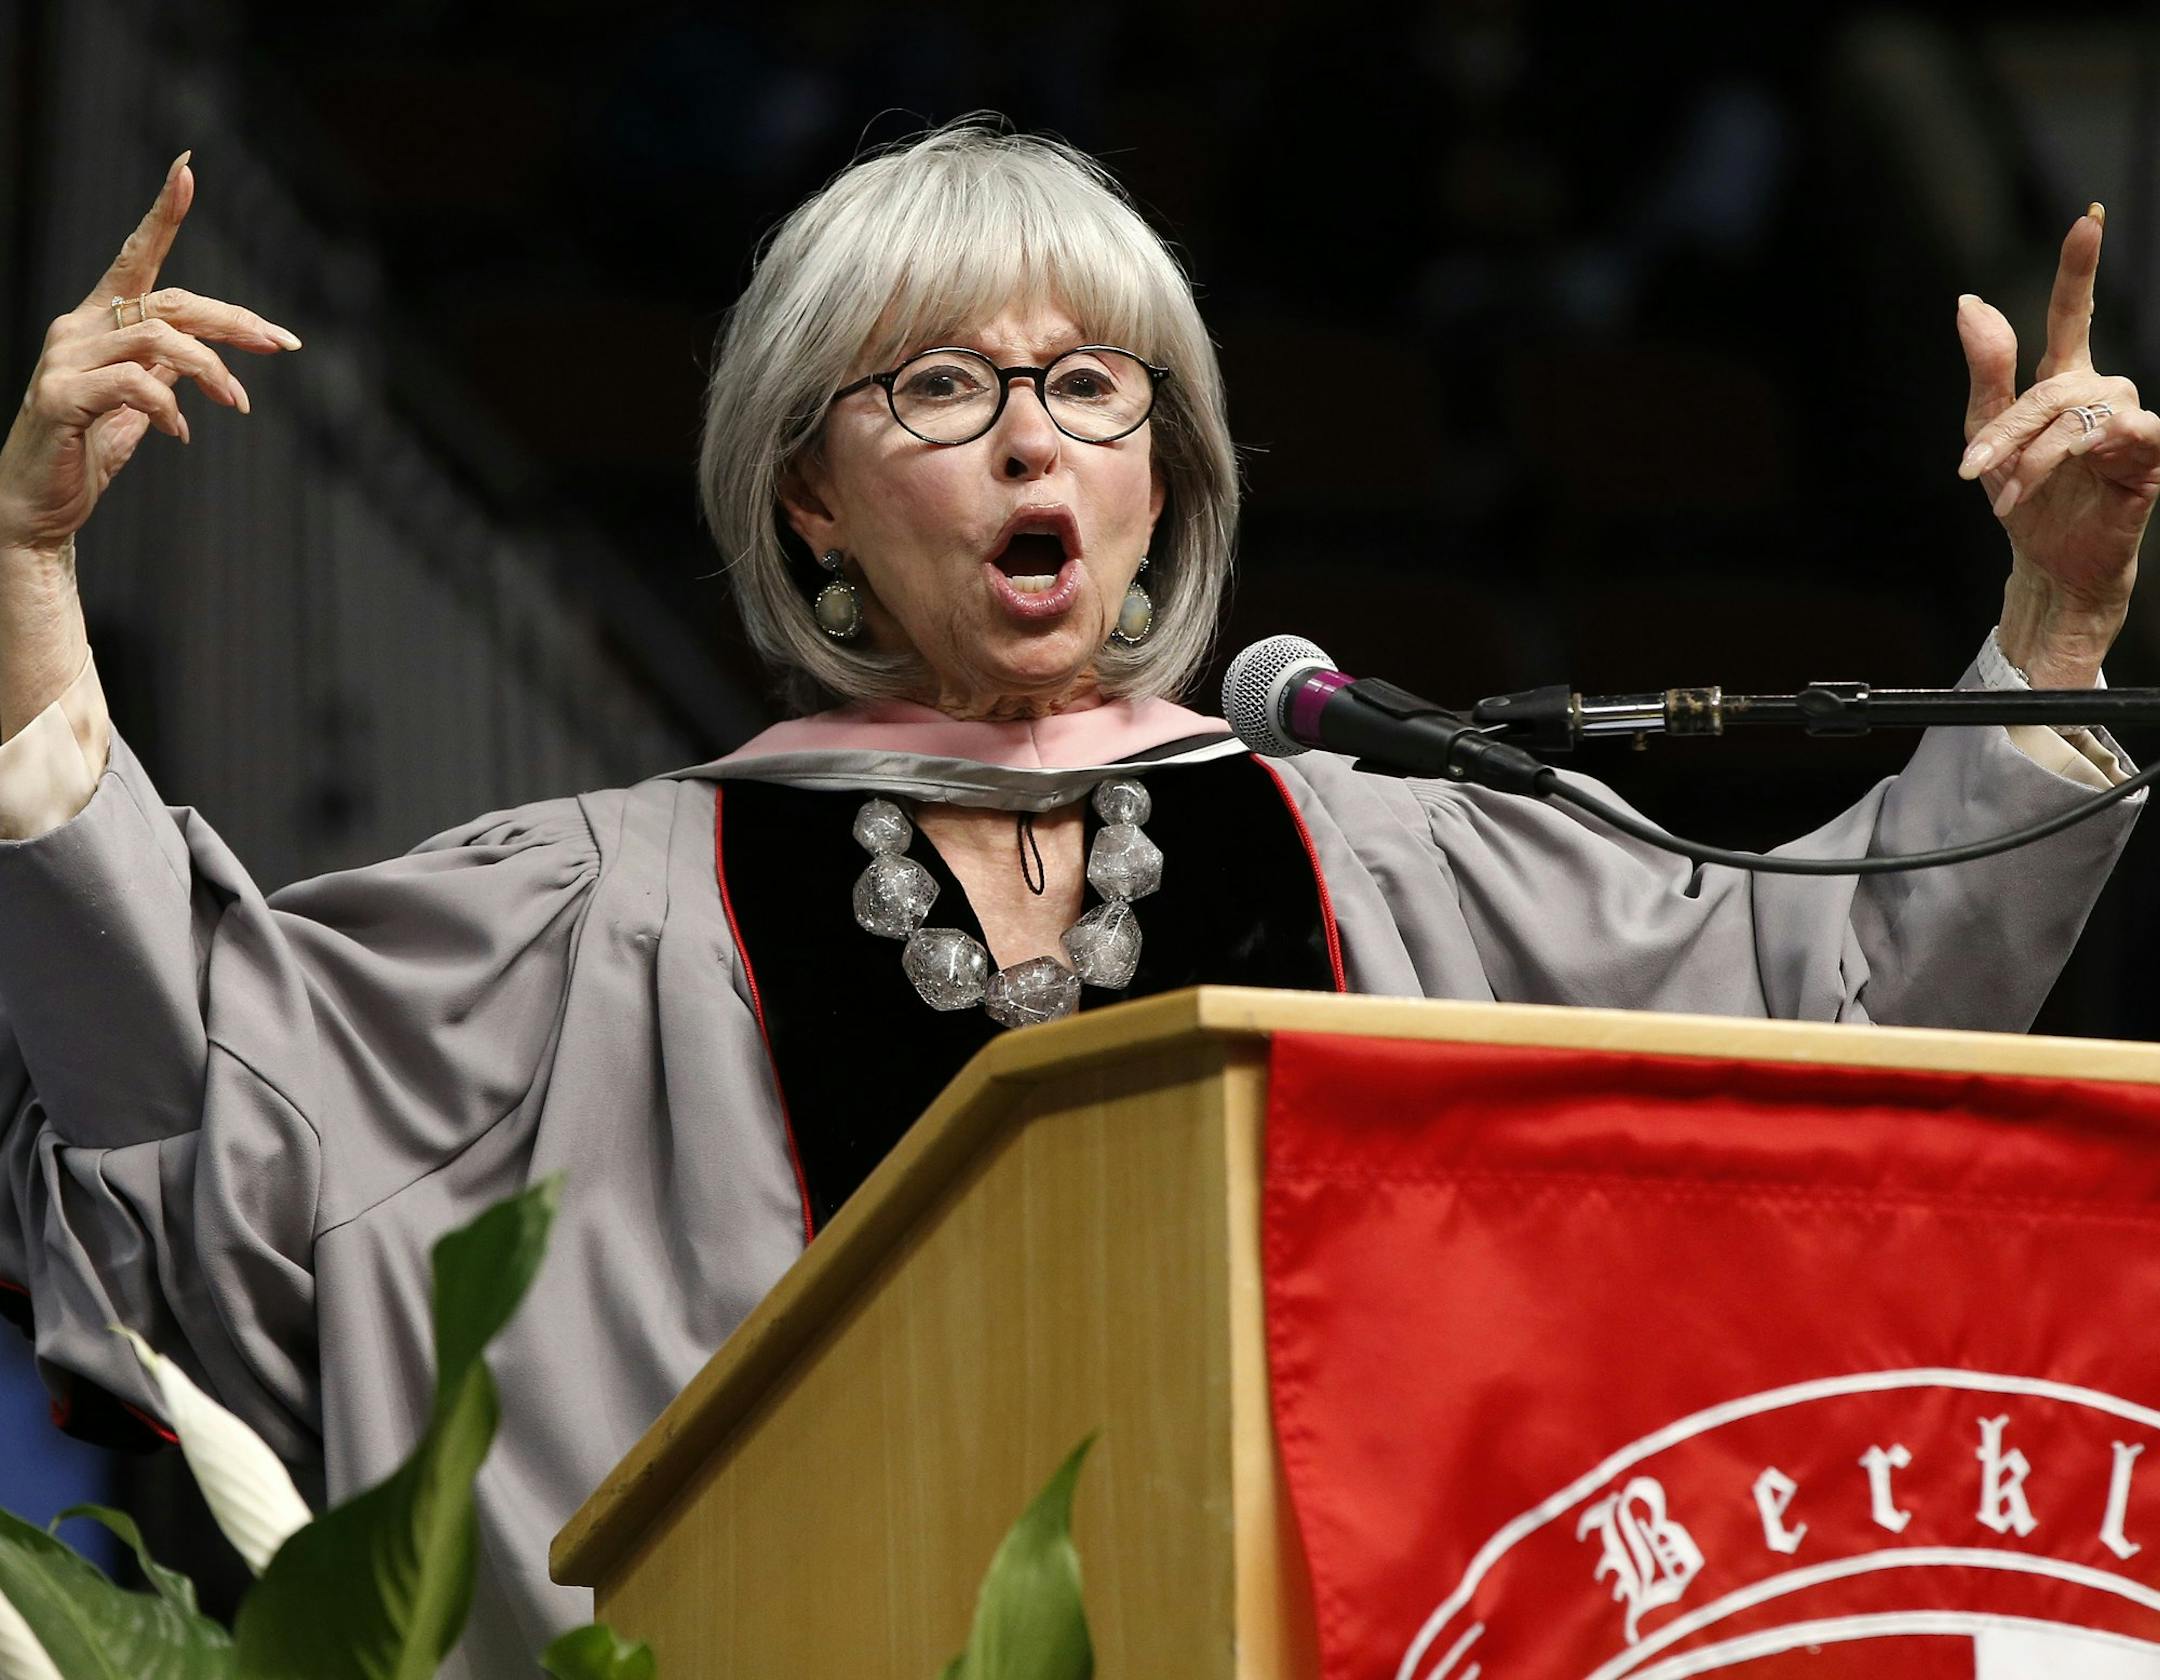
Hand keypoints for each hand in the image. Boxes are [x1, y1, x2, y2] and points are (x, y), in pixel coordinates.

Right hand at [0, 150, 301, 560]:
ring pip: (158, 339)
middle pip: (169, 302)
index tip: (187, 171)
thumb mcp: (139, 404)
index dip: (162, 214)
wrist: (36, 507)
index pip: (137, 258)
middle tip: (284, 345)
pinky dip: (169, 406)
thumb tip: (205, 353)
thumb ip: (165, 371)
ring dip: (211, 369)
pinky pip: (132, 385)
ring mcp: (65, 360)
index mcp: (98, 322)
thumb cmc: (86, 451)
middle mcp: (77, 328)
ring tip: (238, 404)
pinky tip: (181, 432)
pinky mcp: (60, 398)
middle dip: (234, 321)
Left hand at [1956, 206, 2159, 686]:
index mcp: (2062, 381)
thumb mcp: (1987, 433)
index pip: (2072, 313)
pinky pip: (2135, 432)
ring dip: (2037, 454)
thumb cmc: (2023, 495)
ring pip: (2085, 412)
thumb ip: (1986, 369)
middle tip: (1972, 471)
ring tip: (2008, 494)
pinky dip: (2093, 450)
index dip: (2079, 267)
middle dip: (2008, 429)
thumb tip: (1969, 300)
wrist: (2046, 562)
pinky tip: (2073, 472)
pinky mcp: (2150, 460)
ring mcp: (2130, 424)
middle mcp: (2102, 394)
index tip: (2088, 215)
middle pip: (2055, 384)